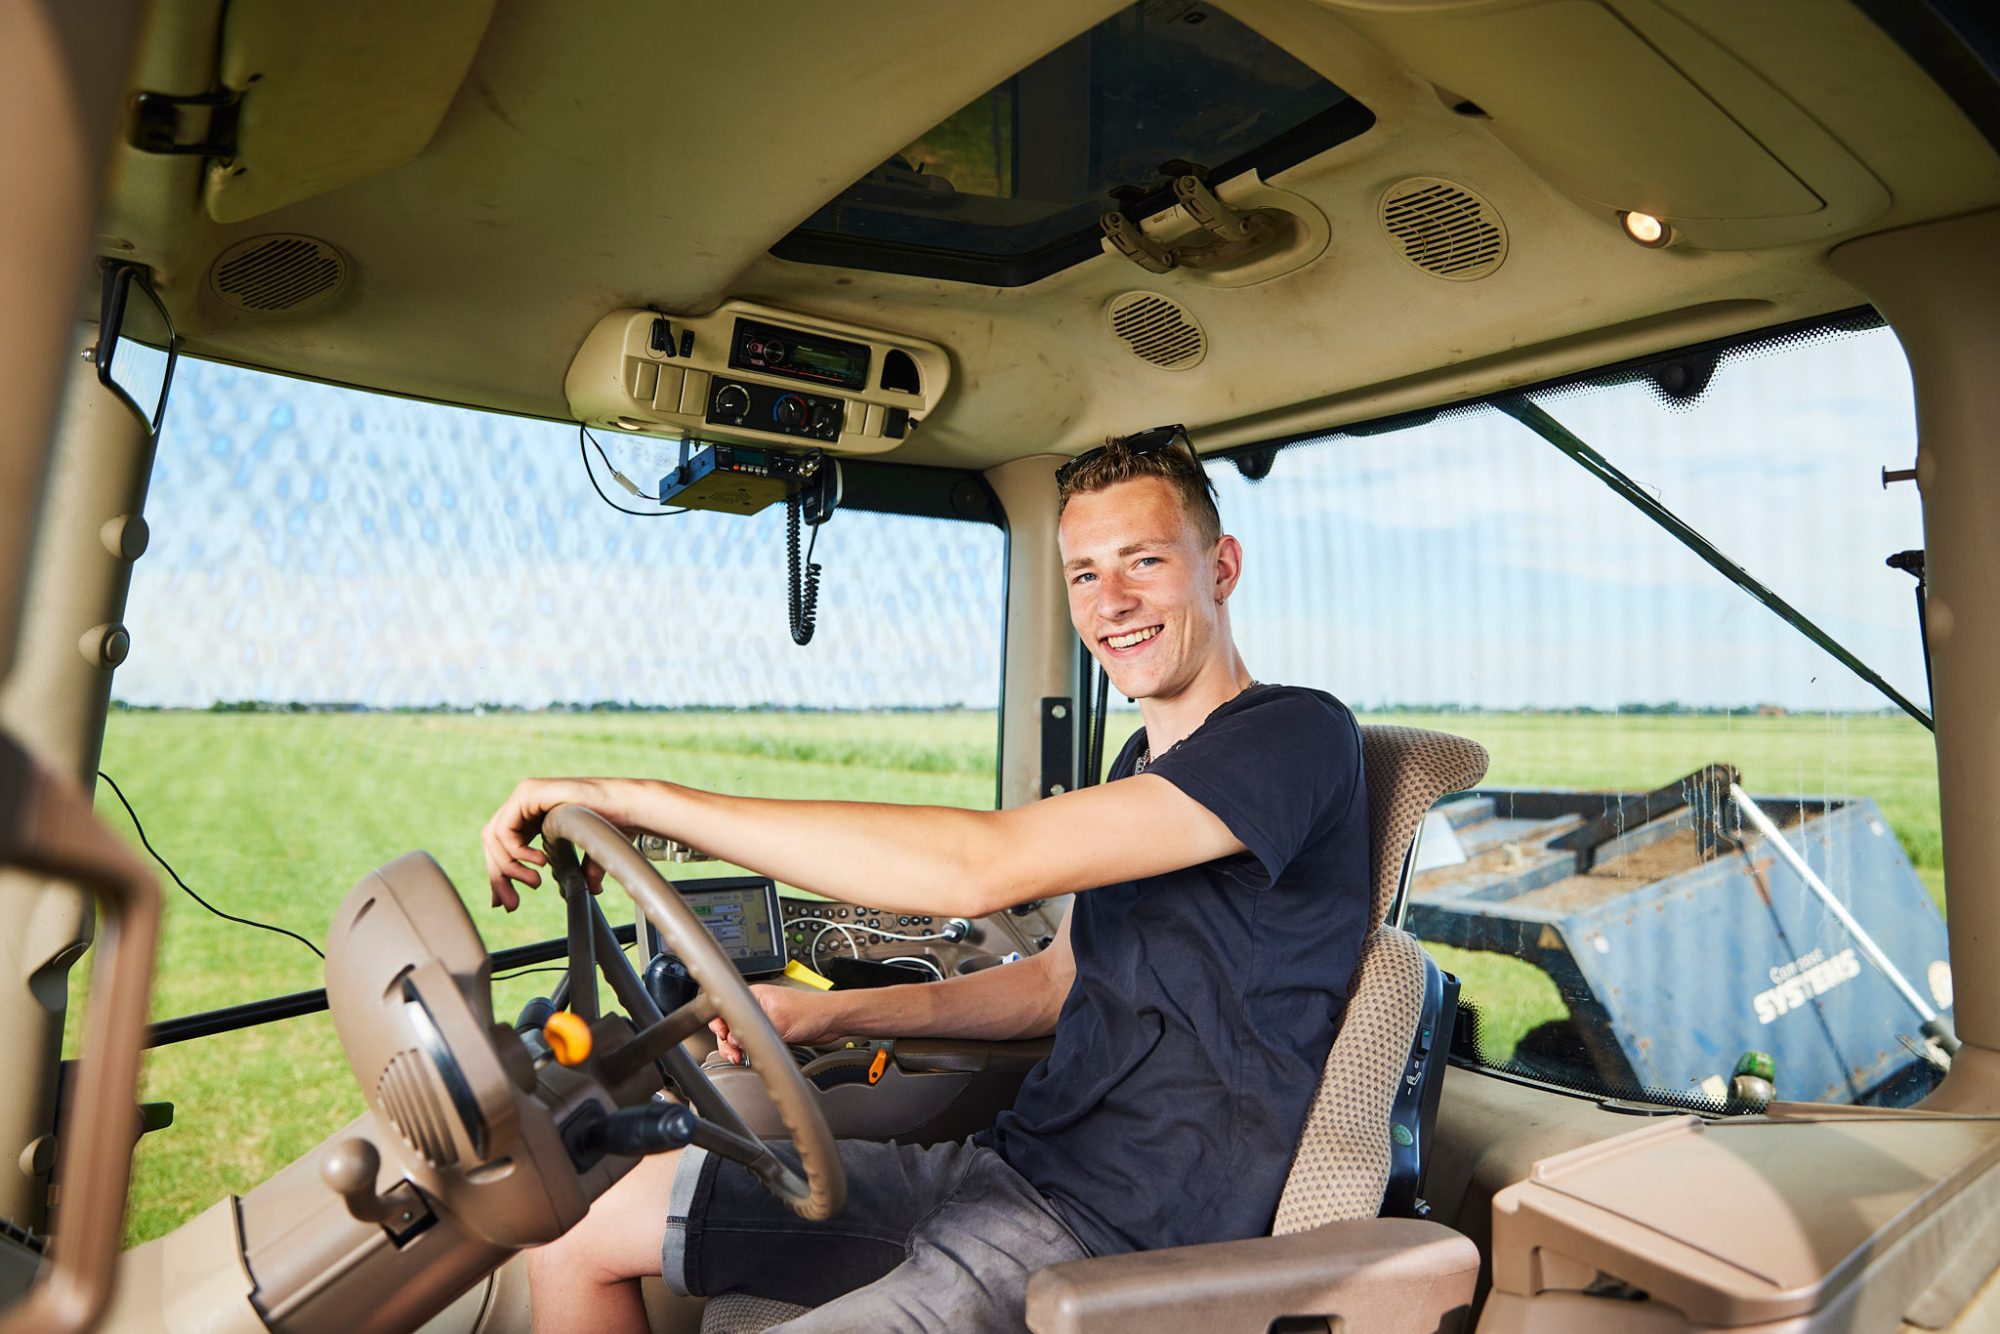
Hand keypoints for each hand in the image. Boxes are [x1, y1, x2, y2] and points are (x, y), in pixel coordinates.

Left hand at [482, 776, 630, 909]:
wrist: (629, 809)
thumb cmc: (617, 825)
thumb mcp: (589, 854)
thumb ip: (575, 870)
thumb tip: (579, 891)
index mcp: (535, 814)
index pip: (502, 846)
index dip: (500, 875)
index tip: (505, 902)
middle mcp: (526, 802)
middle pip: (493, 844)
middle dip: (499, 878)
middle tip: (512, 904)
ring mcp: (525, 795)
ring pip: (493, 838)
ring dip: (508, 868)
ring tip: (535, 883)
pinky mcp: (528, 793)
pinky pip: (504, 830)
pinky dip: (515, 853)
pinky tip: (541, 863)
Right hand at [708, 984, 834, 1064]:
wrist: (830, 1021)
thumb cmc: (811, 1012)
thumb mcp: (780, 1021)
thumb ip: (755, 1031)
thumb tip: (734, 1041)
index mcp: (755, 996)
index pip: (727, 1006)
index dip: (720, 1023)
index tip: (723, 1036)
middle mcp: (756, 1006)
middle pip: (729, 1024)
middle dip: (728, 1041)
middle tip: (733, 1054)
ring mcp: (763, 1019)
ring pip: (740, 1034)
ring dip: (736, 1047)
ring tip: (740, 1057)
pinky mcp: (770, 1030)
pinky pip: (752, 1041)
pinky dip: (748, 1049)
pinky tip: (749, 1055)